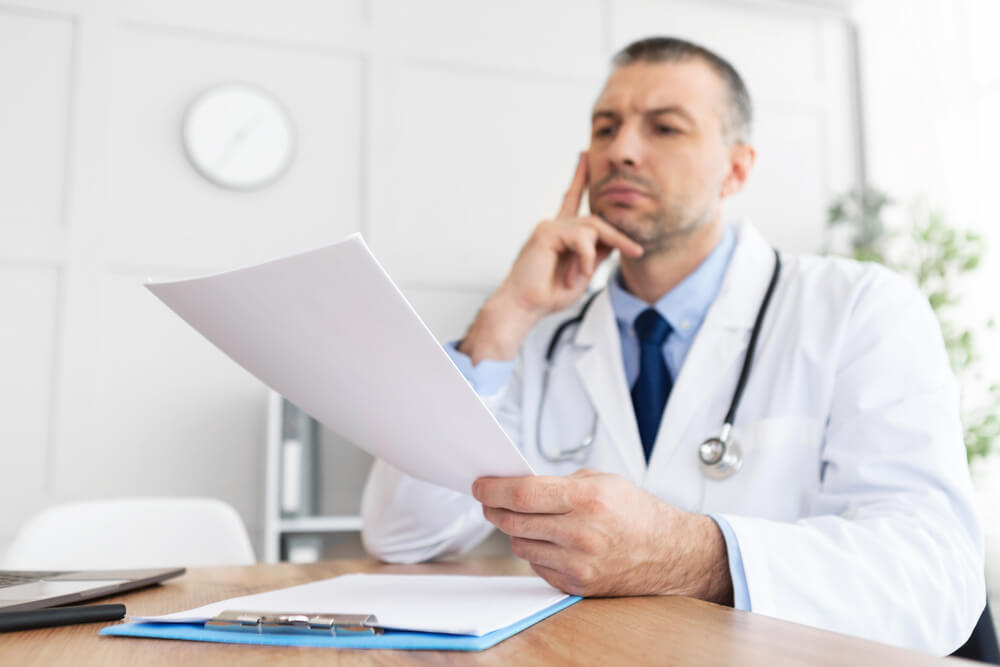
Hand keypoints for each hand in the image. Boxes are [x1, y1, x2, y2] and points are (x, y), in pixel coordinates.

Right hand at [459, 153, 643, 362]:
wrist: (525, 306)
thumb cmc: (548, 295)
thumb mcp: (583, 272)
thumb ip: (597, 253)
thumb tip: (614, 239)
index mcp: (561, 234)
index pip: (572, 199)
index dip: (579, 178)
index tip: (583, 156)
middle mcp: (554, 226)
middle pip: (595, 220)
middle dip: (618, 235)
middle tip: (636, 250)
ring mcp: (549, 227)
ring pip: (592, 228)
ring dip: (597, 253)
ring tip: (584, 274)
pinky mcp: (546, 232)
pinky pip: (580, 238)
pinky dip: (584, 258)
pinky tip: (576, 275)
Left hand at [472, 470, 732, 602]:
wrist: (670, 553)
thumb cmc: (637, 513)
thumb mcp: (603, 482)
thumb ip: (560, 484)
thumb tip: (517, 486)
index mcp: (587, 499)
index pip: (522, 494)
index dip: (493, 489)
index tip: (479, 486)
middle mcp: (581, 534)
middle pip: (514, 521)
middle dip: (494, 509)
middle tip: (489, 501)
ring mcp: (578, 564)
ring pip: (521, 545)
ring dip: (516, 530)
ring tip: (527, 519)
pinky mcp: (577, 585)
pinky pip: (537, 566)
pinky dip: (537, 552)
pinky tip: (550, 541)